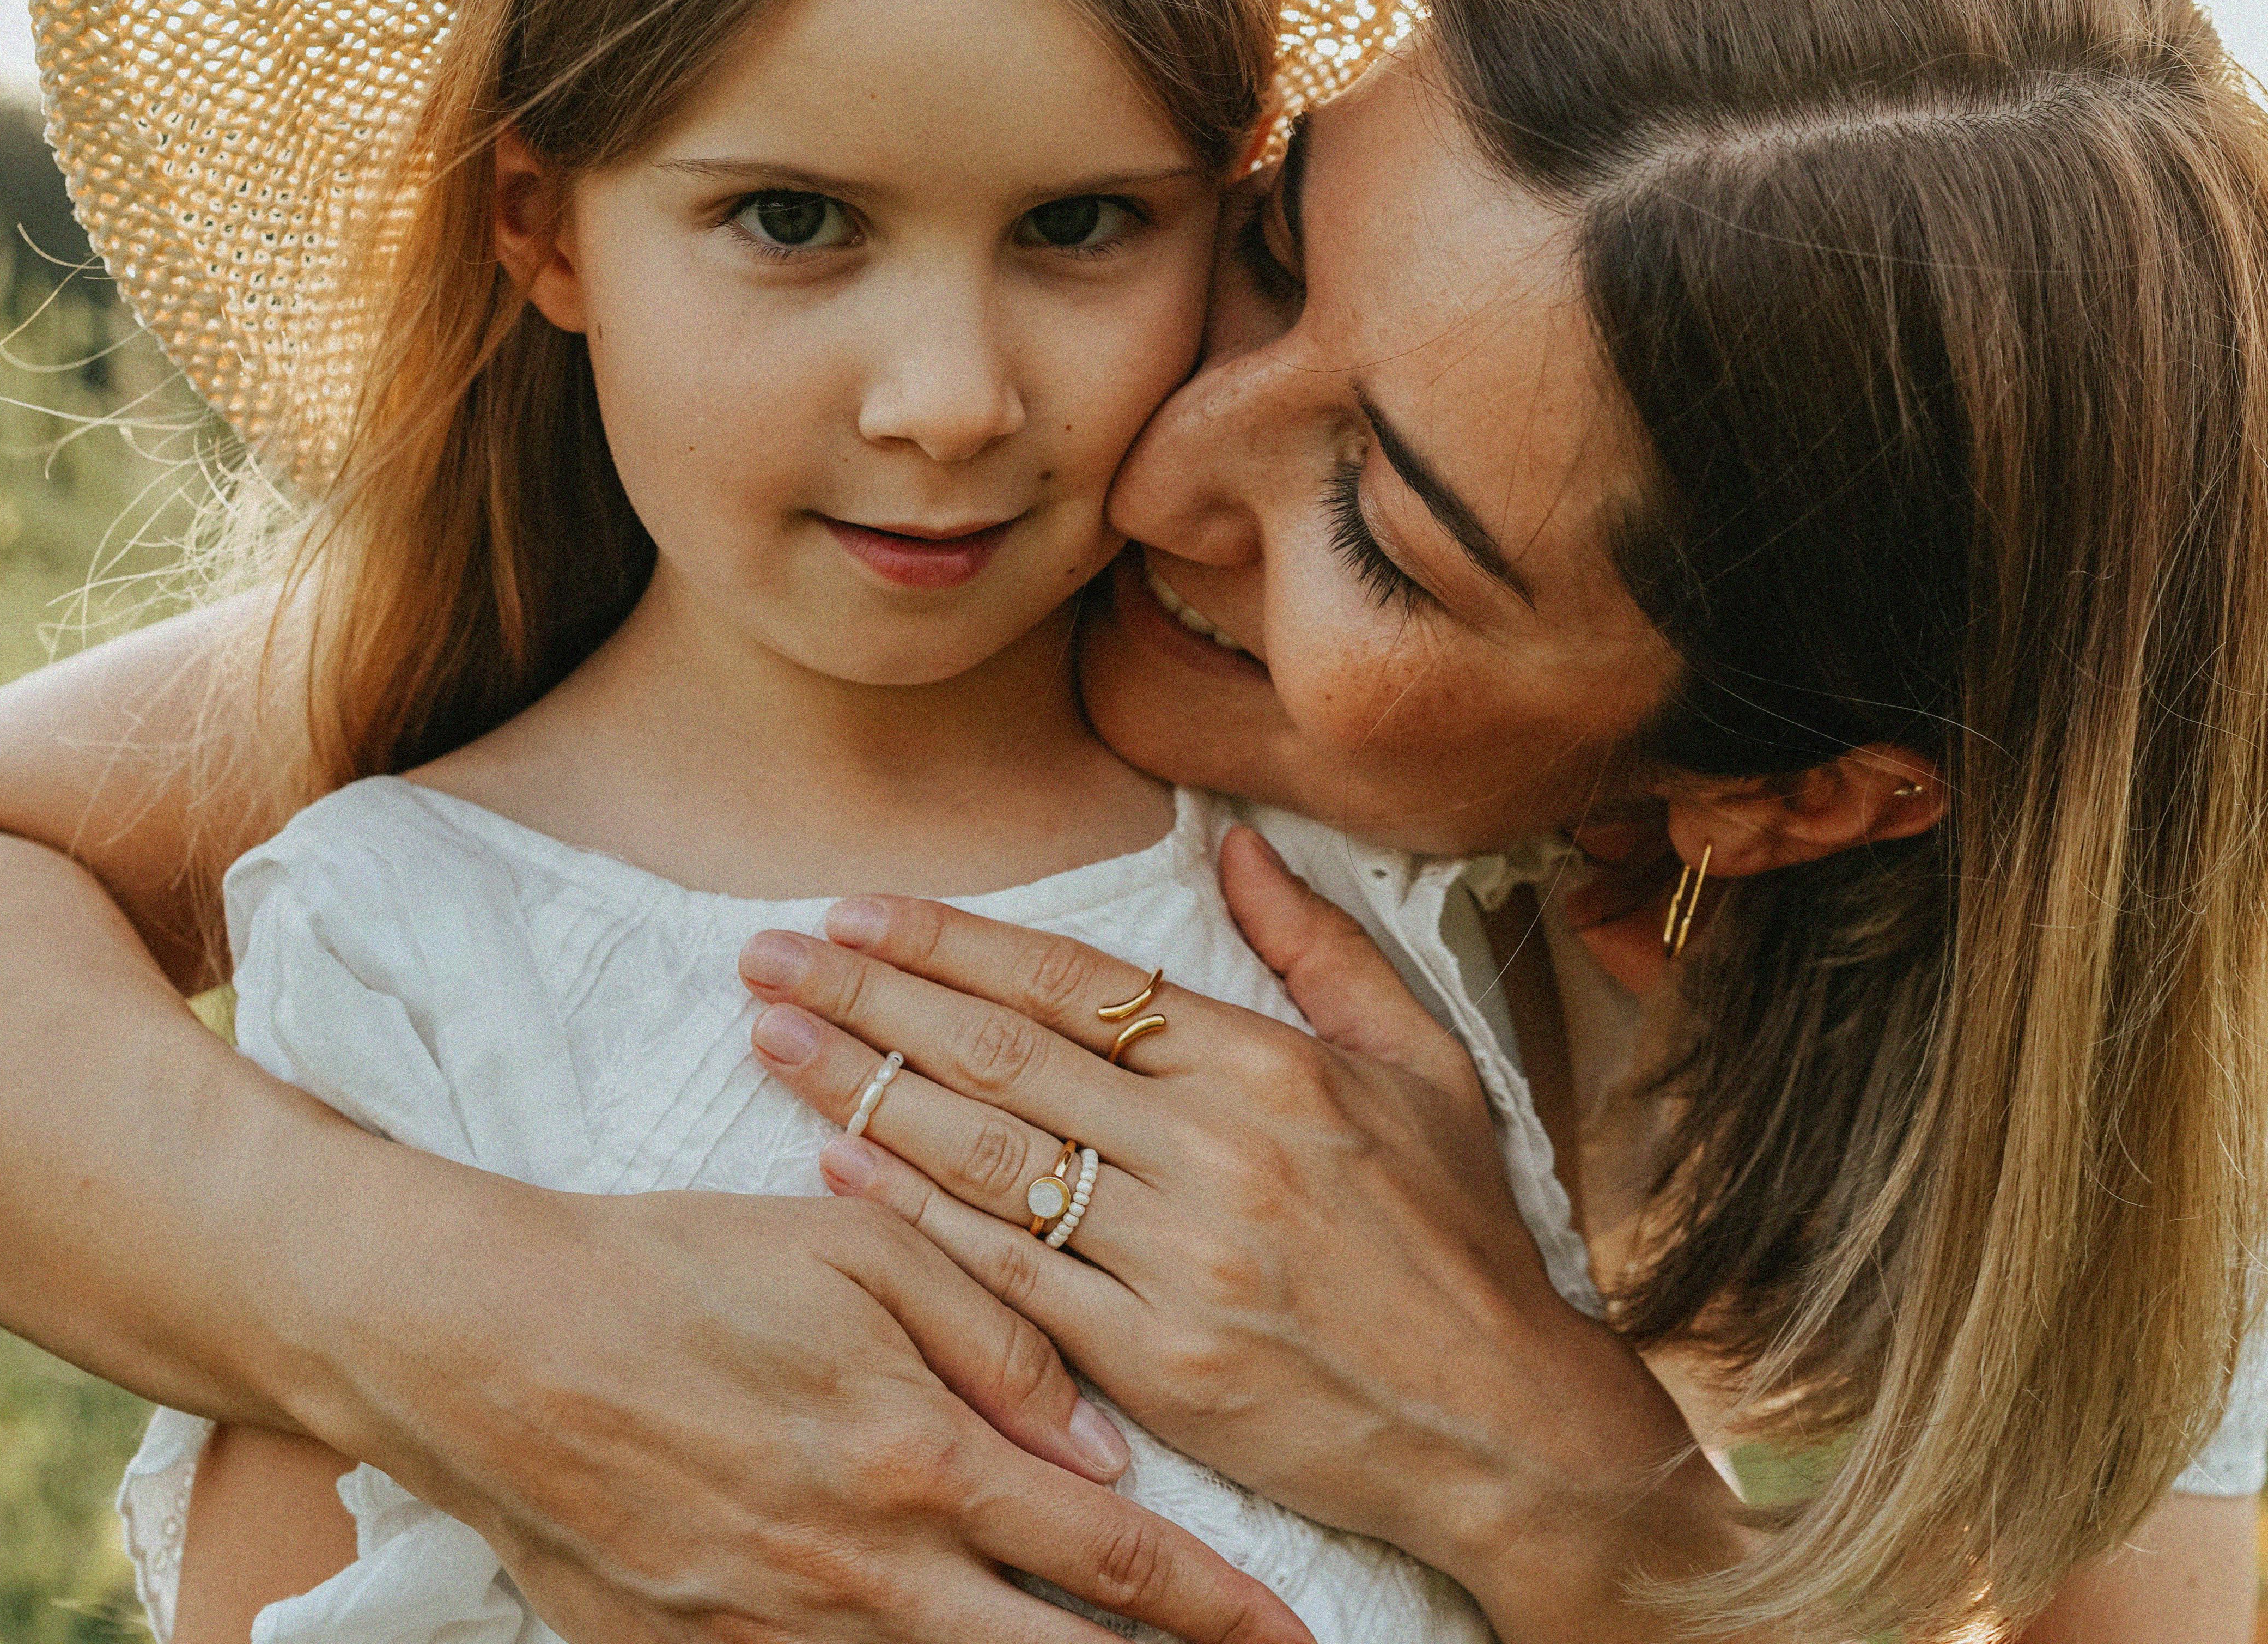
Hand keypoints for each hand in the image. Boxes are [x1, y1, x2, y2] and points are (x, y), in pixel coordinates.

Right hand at [305, 1160, 1311, 1643]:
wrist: (485, 1345)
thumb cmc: (679, 1276)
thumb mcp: (858, 1265)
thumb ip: (998, 1343)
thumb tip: (1102, 1451)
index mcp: (922, 1464)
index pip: (1117, 1561)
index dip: (1221, 1610)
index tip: (1298, 1637)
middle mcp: (867, 1575)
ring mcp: (782, 1635)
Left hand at [736, 827, 1752, 1642]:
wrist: (1500, 1422)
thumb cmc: (1461, 1244)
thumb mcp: (1424, 1067)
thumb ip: (1321, 951)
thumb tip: (1238, 845)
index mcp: (1272, 1070)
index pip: (1076, 983)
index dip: (953, 943)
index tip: (856, 912)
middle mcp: (1216, 1152)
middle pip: (1005, 1055)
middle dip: (870, 997)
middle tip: (767, 956)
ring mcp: (1180, 1257)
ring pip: (987, 1156)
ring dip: (863, 1090)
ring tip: (773, 1039)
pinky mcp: (1155, 1361)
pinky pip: (1005, 1276)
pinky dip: (915, 1217)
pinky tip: (839, 1165)